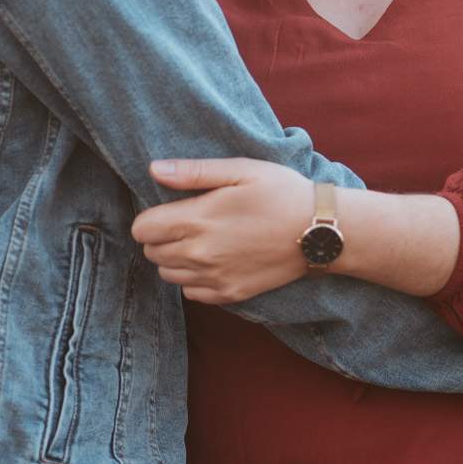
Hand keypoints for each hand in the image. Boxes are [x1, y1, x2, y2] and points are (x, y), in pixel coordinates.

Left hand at [133, 158, 312, 303]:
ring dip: (175, 259)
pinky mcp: (229, 294)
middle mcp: (200, 254)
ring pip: (167, 274)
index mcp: (198, 220)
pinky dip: (193, 279)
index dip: (151, 218)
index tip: (171, 210)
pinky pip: (190, 293)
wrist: (319, 232)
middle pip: (151, 253)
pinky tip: (213, 261)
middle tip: (187, 223)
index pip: (142, 230)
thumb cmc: (282, 193)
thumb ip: (194, 172)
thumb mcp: (241, 169)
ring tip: (200, 242)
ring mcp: (215, 277)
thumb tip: (154, 170)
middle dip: (161, 238)